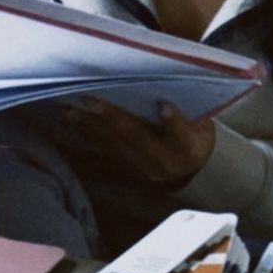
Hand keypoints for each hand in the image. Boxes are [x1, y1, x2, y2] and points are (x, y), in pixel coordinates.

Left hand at [62, 96, 214, 186]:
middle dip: (113, 117)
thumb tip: (165, 100)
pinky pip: (102, 149)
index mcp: (185, 146)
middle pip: (136, 137)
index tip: (164, 106)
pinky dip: (84, 132)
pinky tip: (70, 119)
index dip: (173, 121)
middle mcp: (160, 159)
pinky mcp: (124, 166)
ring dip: (90, 125)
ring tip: (70, 109)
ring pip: (113, 143)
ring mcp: (139, 165)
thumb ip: (188, 115)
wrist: (188, 173)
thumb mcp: (202, 128)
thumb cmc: (194, 139)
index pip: (181, 134)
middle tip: (91, 100)